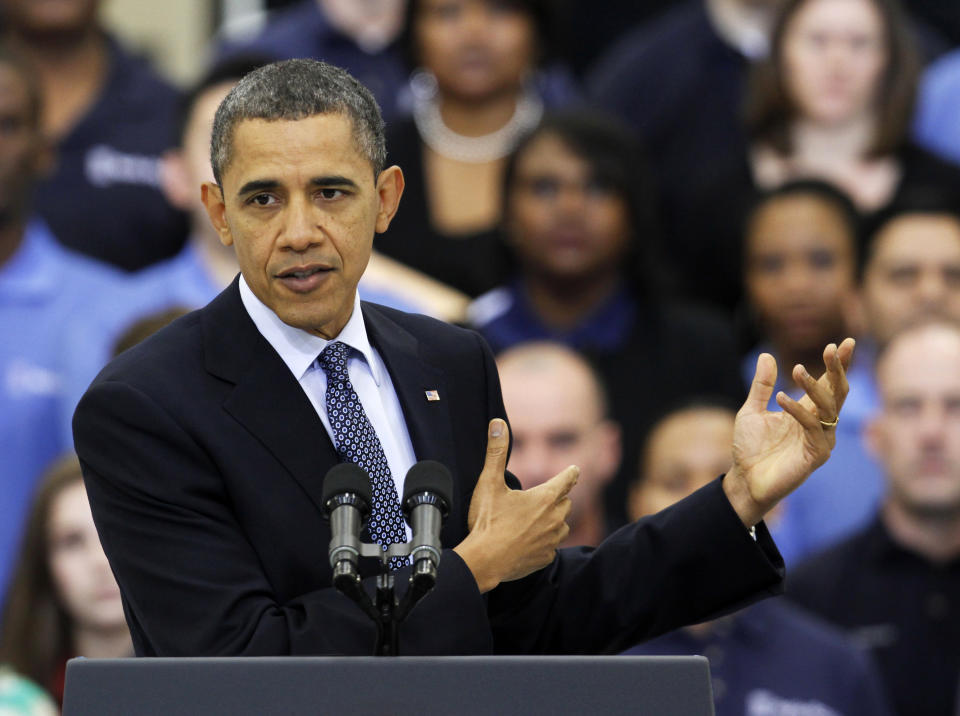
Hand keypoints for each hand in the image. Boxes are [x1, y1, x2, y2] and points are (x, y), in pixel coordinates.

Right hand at [453, 419, 578, 592]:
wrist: (485, 560)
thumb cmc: (487, 521)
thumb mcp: (489, 482)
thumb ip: (496, 451)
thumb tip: (498, 423)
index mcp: (545, 497)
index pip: (568, 479)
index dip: (571, 473)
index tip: (575, 469)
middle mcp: (555, 518)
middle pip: (566, 503)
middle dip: (558, 498)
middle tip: (545, 497)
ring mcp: (552, 540)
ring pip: (562, 525)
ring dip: (554, 521)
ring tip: (539, 520)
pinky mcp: (545, 558)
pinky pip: (551, 546)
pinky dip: (545, 542)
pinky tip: (531, 541)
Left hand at [723, 338, 854, 527]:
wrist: (743, 480)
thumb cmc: (750, 449)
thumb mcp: (751, 410)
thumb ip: (761, 385)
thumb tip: (766, 355)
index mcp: (807, 411)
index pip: (828, 384)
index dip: (838, 364)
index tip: (845, 342)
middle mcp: (818, 424)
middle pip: (837, 393)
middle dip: (837, 370)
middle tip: (833, 348)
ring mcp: (820, 440)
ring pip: (828, 408)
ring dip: (815, 387)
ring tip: (797, 369)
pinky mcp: (815, 456)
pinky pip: (813, 429)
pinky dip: (799, 412)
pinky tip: (782, 398)